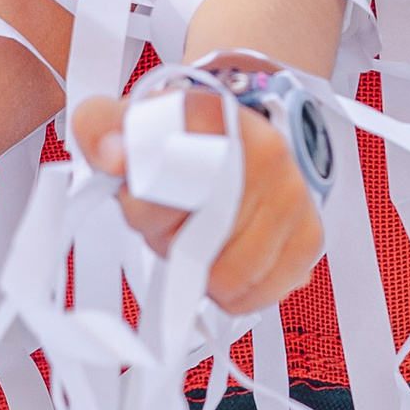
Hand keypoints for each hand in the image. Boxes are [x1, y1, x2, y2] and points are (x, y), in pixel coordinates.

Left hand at [72, 83, 324, 313]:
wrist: (233, 137)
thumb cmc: (179, 141)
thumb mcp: (127, 122)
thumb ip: (100, 128)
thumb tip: (114, 157)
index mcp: (217, 116)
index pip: (170, 182)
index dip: (142, 207)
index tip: (138, 198)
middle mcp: (265, 151)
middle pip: (196, 240)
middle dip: (168, 241)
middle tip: (167, 221)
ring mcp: (293, 195)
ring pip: (228, 274)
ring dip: (201, 270)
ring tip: (196, 238)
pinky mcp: (309, 235)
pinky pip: (262, 292)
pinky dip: (234, 293)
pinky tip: (223, 261)